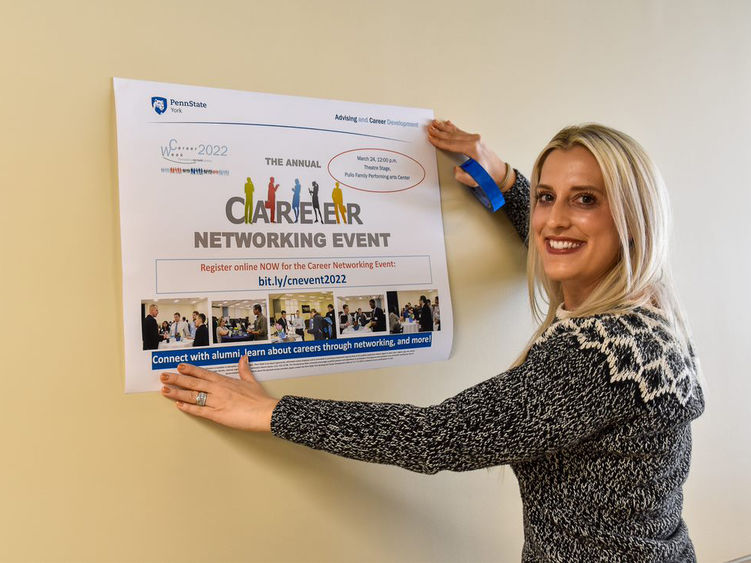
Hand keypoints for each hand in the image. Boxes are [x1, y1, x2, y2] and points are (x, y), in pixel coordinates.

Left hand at [160, 356, 278, 431]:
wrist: (265, 412)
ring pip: (192, 396)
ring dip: (177, 393)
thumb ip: (244, 369)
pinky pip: (199, 411)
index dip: (190, 370)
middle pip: (193, 383)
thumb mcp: (251, 381)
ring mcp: (216, 402)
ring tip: (165, 390)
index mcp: (224, 381)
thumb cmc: (259, 399)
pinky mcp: (217, 415)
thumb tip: (243, 358)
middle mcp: (217, 390)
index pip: (203, 373)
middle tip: (163, 376)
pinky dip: (188, 408)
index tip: (178, 367)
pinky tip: (179, 405)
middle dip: (176, 380)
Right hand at [427, 119, 512, 191]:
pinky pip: (461, 131)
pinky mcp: (476, 139)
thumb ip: (463, 177)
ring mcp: (475, 138)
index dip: (439, 142)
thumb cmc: (487, 174)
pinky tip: (447, 123)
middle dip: (439, 132)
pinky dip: (453, 127)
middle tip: (429, 129)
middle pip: (452, 135)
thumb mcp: (474, 180)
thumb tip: (455, 170)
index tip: (431, 138)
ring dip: (444, 128)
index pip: (451, 144)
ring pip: (456, 132)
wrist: (498, 171)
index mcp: (472, 148)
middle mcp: (474, 140)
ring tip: (435, 123)